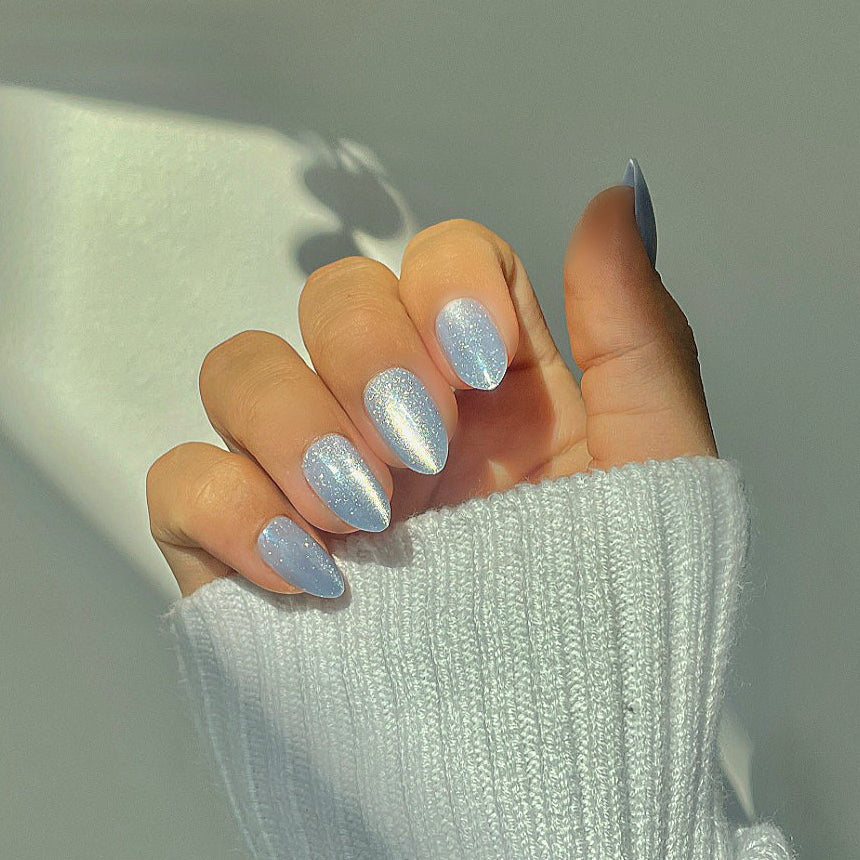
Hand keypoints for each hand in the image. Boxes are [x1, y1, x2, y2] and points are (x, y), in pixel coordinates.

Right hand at [147, 164, 716, 596]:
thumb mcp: (653, 468)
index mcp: (485, 382)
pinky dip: (229, 509)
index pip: (441, 261)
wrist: (545, 755)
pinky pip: (184, 482)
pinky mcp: (245, 546)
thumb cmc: (611, 618)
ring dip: (294, 426)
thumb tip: (615, 198)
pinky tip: (308, 569)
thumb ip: (637, 332)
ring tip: (363, 509)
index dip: (445, 282)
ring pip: (242, 371)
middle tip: (418, 448)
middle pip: (331, 299)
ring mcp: (313, 474)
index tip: (479, 363)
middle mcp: (393, 409)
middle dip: (365, 356)